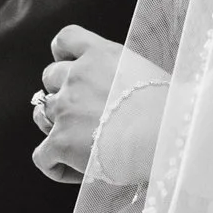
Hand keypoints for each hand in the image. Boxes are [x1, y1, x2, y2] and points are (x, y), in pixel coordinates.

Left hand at [32, 29, 169, 186]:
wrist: (168, 133)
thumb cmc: (171, 108)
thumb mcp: (148, 74)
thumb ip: (123, 75)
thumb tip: (121, 92)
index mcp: (100, 54)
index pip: (66, 40)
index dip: (62, 55)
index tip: (70, 68)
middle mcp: (77, 76)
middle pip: (50, 78)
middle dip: (61, 93)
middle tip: (83, 115)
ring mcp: (65, 108)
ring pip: (41, 114)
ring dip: (55, 127)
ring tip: (79, 145)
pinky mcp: (60, 141)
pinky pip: (42, 156)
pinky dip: (54, 164)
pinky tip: (77, 172)